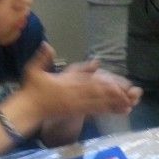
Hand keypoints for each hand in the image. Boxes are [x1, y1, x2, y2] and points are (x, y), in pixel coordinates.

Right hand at [21, 43, 139, 118]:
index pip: (88, 85)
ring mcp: (76, 106)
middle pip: (98, 95)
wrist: (28, 109)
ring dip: (115, 105)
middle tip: (131, 95)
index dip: (104, 86)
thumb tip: (47, 45)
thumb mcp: (34, 71)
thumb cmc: (31, 89)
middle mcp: (74, 96)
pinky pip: (94, 112)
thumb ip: (42, 58)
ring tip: (130, 105)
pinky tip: (117, 112)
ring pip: (99, 105)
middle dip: (115, 95)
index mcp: (66, 84)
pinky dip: (108, 111)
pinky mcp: (76, 113)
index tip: (117, 86)